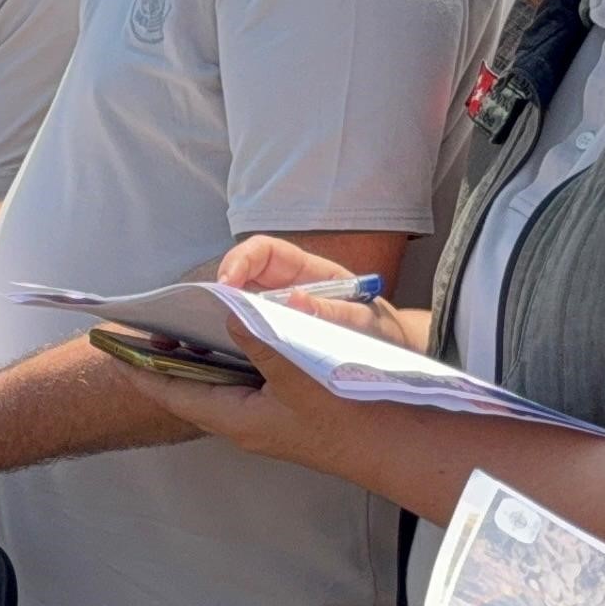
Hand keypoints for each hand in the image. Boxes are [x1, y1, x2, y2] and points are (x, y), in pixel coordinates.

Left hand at [123, 319, 395, 471]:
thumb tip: (229, 313)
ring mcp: (265, 422)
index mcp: (237, 418)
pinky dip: (229, 361)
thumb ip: (262, 341)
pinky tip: (234, 336)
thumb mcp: (300, 374)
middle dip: (165, 361)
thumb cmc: (349, 418)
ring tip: (179, 326)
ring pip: (216, 387)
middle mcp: (244, 424)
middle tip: (143, 328)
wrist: (396, 448)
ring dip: (197, 359)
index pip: (174, 394)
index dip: (141, 371)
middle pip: (190, 390)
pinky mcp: (285, 415)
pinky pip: (242, 385)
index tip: (112, 348)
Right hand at [211, 234, 405, 343]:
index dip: (241, 260)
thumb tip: (294, 300)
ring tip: (212, 331)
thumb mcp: (364, 321)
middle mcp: (289, 286)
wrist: (393, 354)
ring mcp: (281, 311)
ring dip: (225, 313)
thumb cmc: (381, 331)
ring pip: (241, 302)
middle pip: (244, 275)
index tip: (227, 283)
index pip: (265, 251)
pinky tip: (226, 349)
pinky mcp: (278, 335)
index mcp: (310, 272)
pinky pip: (250, 328)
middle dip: (224, 288)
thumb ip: (334, 311)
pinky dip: (235, 335)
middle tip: (211, 311)